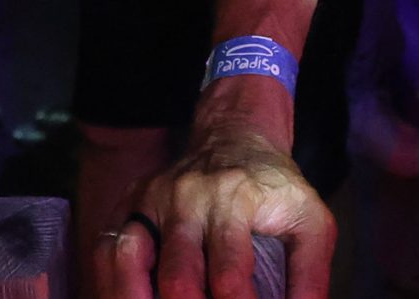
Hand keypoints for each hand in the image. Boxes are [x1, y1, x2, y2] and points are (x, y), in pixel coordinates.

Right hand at [99, 120, 332, 298]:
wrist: (236, 135)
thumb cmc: (275, 187)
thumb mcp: (311, 220)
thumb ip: (312, 273)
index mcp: (235, 199)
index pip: (229, 272)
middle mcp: (188, 197)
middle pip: (177, 273)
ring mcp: (152, 198)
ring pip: (127, 258)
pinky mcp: (130, 203)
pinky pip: (106, 248)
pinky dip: (110, 284)